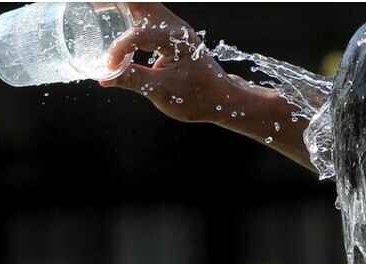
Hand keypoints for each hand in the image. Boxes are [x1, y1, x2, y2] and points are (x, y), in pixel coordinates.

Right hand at [100, 3, 233, 122]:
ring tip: (97, 7)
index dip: (119, 49)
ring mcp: (174, 29)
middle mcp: (176, 27)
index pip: (139, 34)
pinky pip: (147, 17)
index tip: (109, 67)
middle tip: (91, 4)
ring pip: (144, 8)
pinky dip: (130, 15)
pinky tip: (115, 19)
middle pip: (141, 4)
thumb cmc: (197, 97)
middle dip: (116, 4)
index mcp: (176, 39)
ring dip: (122, 7)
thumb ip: (133, 80)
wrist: (221, 100)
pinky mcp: (171, 36)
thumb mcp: (162, 92)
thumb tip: (104, 77)